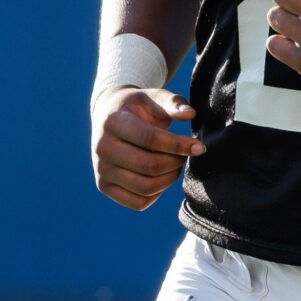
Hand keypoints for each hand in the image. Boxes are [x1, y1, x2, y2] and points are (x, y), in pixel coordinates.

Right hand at [91, 85, 204, 210]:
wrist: (109, 116)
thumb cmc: (137, 107)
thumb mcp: (154, 97)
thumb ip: (173, 102)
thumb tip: (190, 114)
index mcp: (112, 122)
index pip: (150, 139)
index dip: (178, 145)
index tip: (199, 147)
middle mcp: (102, 148)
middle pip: (149, 166)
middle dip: (176, 162)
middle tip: (185, 155)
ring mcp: (101, 170)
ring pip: (146, 187)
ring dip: (170, 179)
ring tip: (176, 165)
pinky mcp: (104, 186)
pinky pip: (138, 202)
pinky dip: (157, 194)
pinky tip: (161, 177)